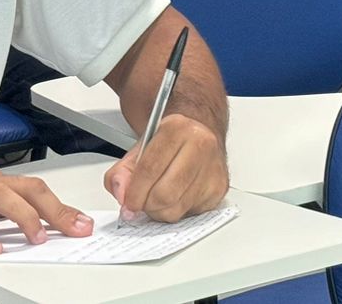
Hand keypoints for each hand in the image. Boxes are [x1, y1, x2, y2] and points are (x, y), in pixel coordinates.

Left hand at [104, 114, 228, 221]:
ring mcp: (213, 167)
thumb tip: (122, 194)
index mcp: (176, 128)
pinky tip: (176, 197)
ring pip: (177, 208)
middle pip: (165, 193)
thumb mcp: (139, 149)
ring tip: (157, 199)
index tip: (128, 203)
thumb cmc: (169, 143)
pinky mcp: (220, 187)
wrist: (198, 136)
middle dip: (147, 205)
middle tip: (141, 203)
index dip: (134, 192)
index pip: (149, 169)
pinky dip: (177, 211)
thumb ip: (121, 172)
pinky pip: (191, 213)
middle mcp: (200, 144)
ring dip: (161, 211)